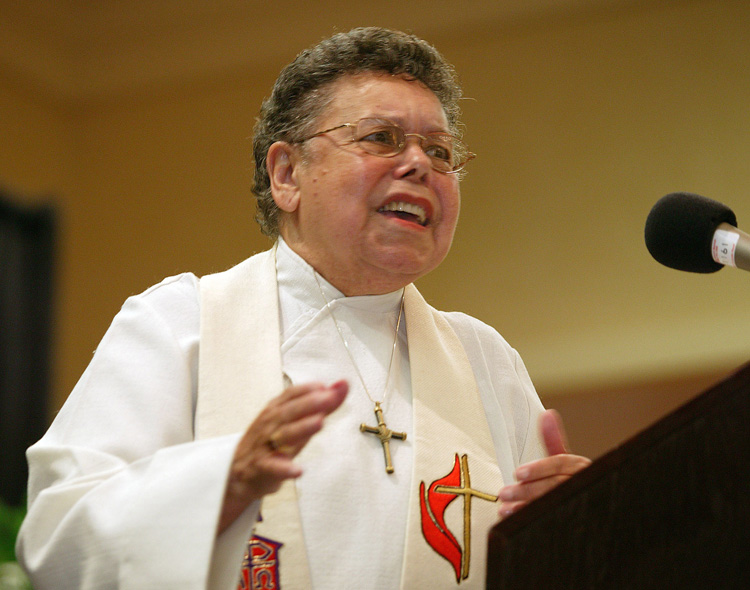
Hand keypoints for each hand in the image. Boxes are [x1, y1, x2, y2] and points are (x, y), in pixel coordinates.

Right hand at [218, 380, 347, 532]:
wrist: (240, 473)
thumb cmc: (272, 442)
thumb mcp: (295, 422)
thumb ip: (321, 405)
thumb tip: (343, 385)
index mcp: (275, 410)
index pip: (290, 395)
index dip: (309, 389)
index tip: (327, 386)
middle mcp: (269, 424)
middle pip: (288, 412)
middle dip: (309, 404)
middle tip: (329, 398)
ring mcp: (264, 446)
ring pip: (283, 436)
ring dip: (301, 428)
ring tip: (319, 422)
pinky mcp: (261, 468)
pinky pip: (272, 468)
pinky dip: (285, 469)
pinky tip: (299, 470)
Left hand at [498, 409, 590, 518]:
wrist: (597, 510)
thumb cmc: (573, 482)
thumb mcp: (564, 461)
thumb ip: (553, 440)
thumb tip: (546, 414)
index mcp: (582, 467)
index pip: (560, 465)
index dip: (539, 469)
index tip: (517, 473)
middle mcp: (584, 486)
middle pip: (555, 487)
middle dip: (527, 491)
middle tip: (503, 493)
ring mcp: (582, 507)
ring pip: (553, 508)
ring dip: (526, 509)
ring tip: (504, 510)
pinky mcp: (576, 524)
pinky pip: (554, 524)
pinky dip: (533, 524)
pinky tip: (515, 524)